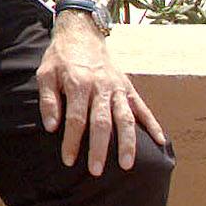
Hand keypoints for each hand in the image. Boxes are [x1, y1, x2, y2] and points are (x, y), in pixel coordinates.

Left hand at [38, 16, 165, 174]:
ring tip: (126, 164)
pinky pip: (143, 108)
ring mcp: (118, 89)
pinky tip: (160, 141)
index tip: (68, 160)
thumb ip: (47, 99)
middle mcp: (101, 88)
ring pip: (125, 119)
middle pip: (102, 122)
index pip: (75, 118)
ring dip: (127, 143)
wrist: (82, 35)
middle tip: (96, 171)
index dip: (71, 141)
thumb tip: (51, 127)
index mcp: (79, 84)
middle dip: (99, 148)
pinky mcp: (129, 88)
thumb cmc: (60, 59)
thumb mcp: (45, 73)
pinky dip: (153, 124)